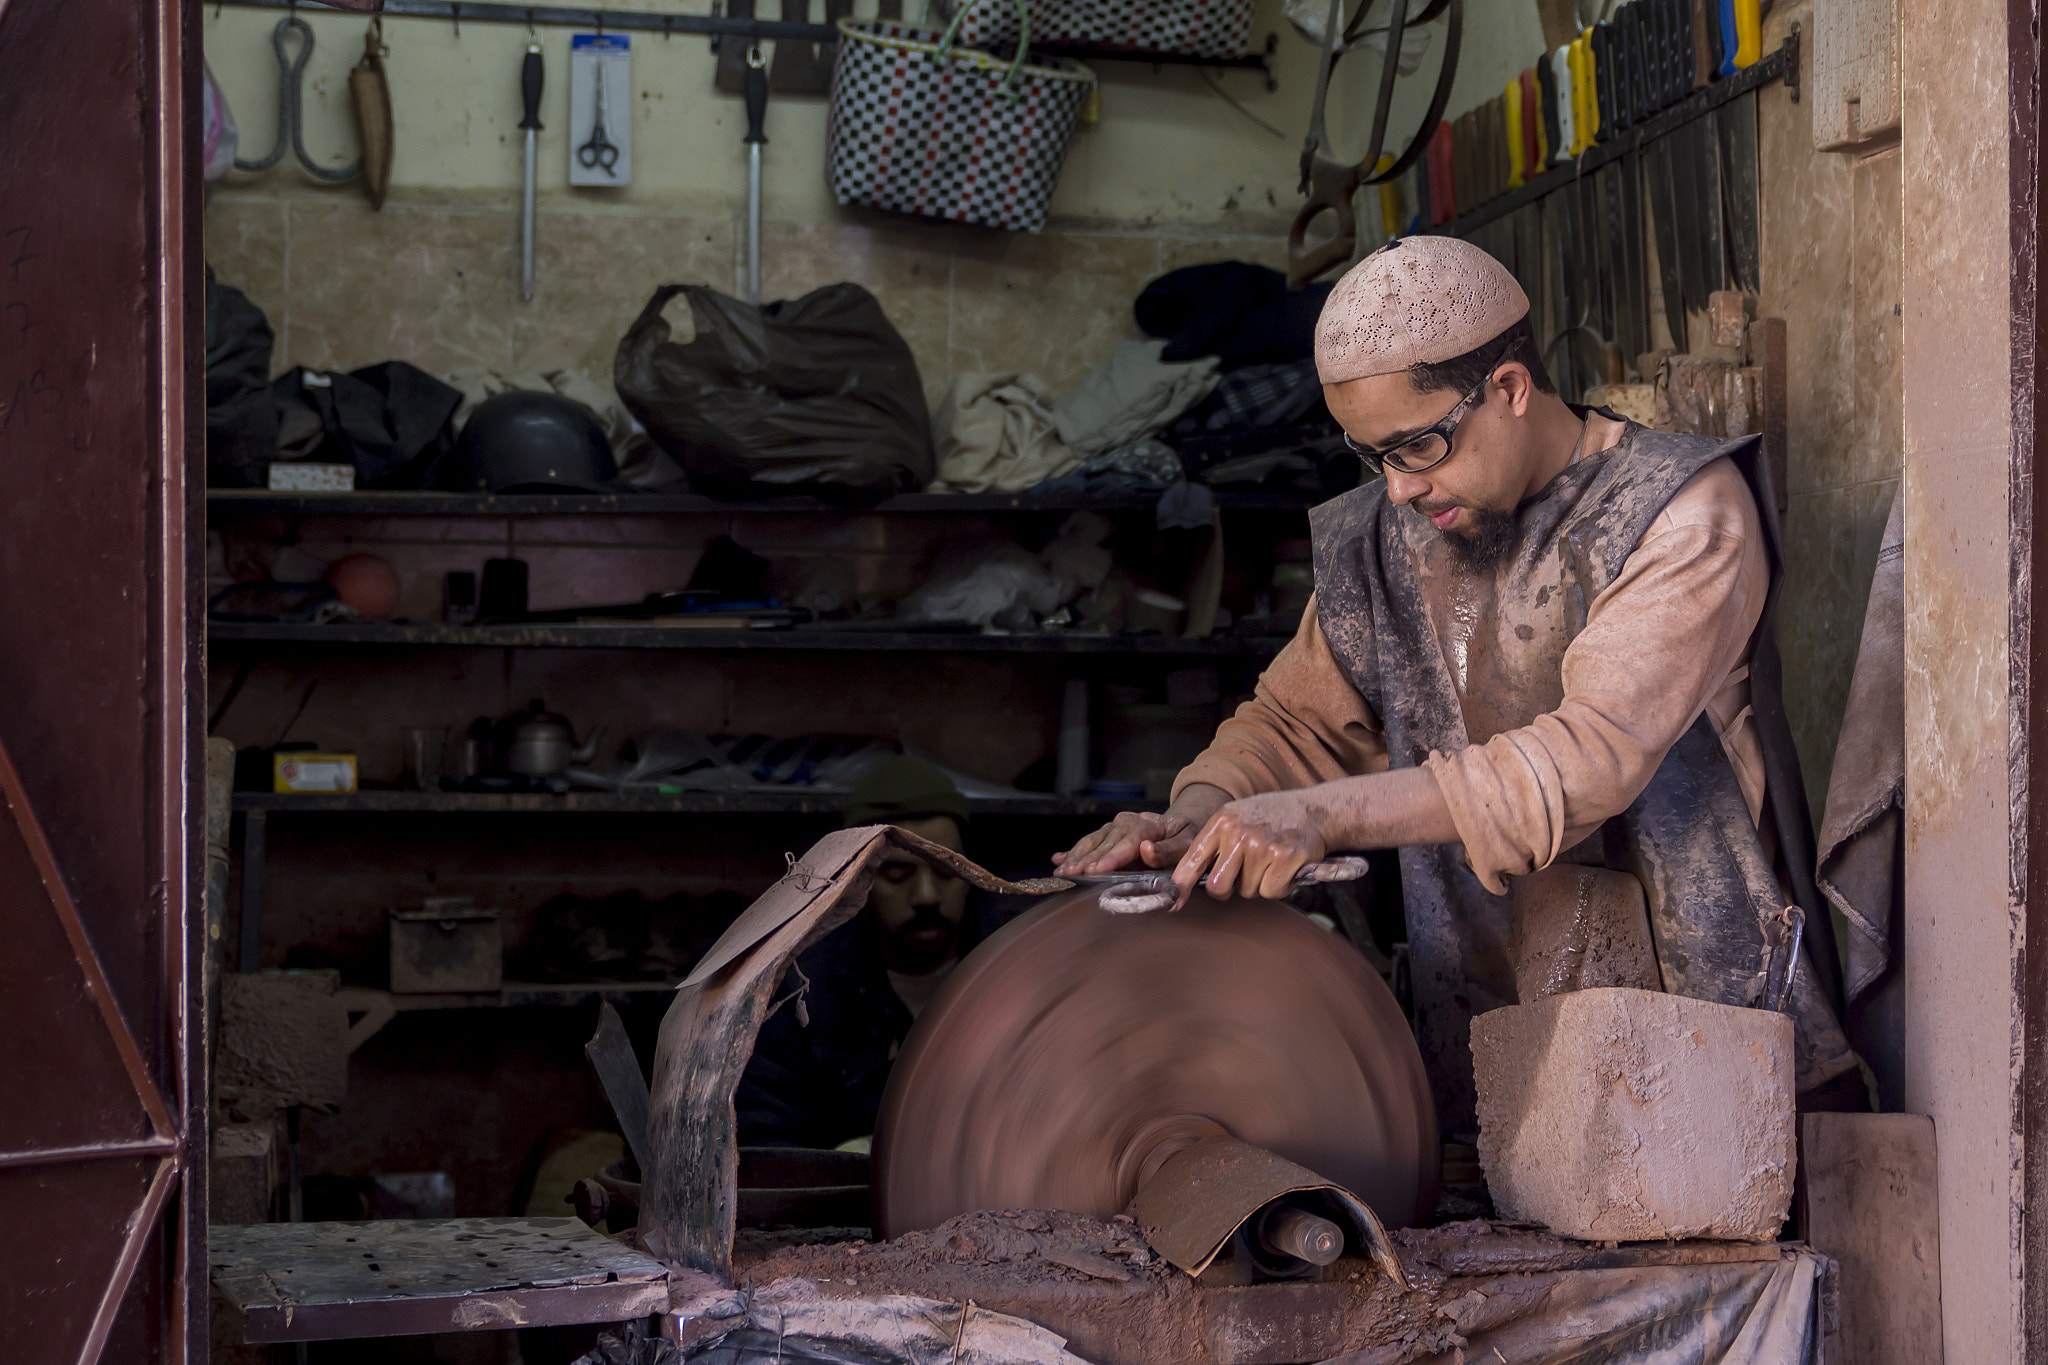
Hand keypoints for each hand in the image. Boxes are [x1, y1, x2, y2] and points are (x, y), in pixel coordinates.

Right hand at [1053, 810, 1196, 874]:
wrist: (1180, 825)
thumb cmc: (1185, 838)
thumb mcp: (1188, 844)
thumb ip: (1169, 851)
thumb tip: (1147, 850)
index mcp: (1150, 824)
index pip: (1130, 841)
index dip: (1113, 856)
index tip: (1098, 869)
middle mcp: (1129, 822)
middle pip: (1106, 842)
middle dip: (1087, 859)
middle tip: (1072, 873)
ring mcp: (1116, 826)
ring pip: (1093, 841)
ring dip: (1076, 856)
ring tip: (1062, 870)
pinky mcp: (1108, 832)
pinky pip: (1089, 842)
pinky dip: (1073, 851)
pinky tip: (1057, 859)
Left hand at [1173, 789, 1329, 903]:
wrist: (1314, 809)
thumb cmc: (1271, 817)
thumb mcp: (1236, 818)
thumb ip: (1214, 844)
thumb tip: (1187, 880)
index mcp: (1221, 822)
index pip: (1192, 860)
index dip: (1181, 886)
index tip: (1174, 902)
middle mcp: (1239, 833)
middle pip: (1218, 887)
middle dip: (1229, 889)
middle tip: (1244, 876)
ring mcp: (1262, 845)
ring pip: (1248, 891)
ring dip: (1260, 884)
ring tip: (1271, 861)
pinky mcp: (1286, 858)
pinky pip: (1271, 892)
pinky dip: (1280, 886)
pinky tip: (1285, 867)